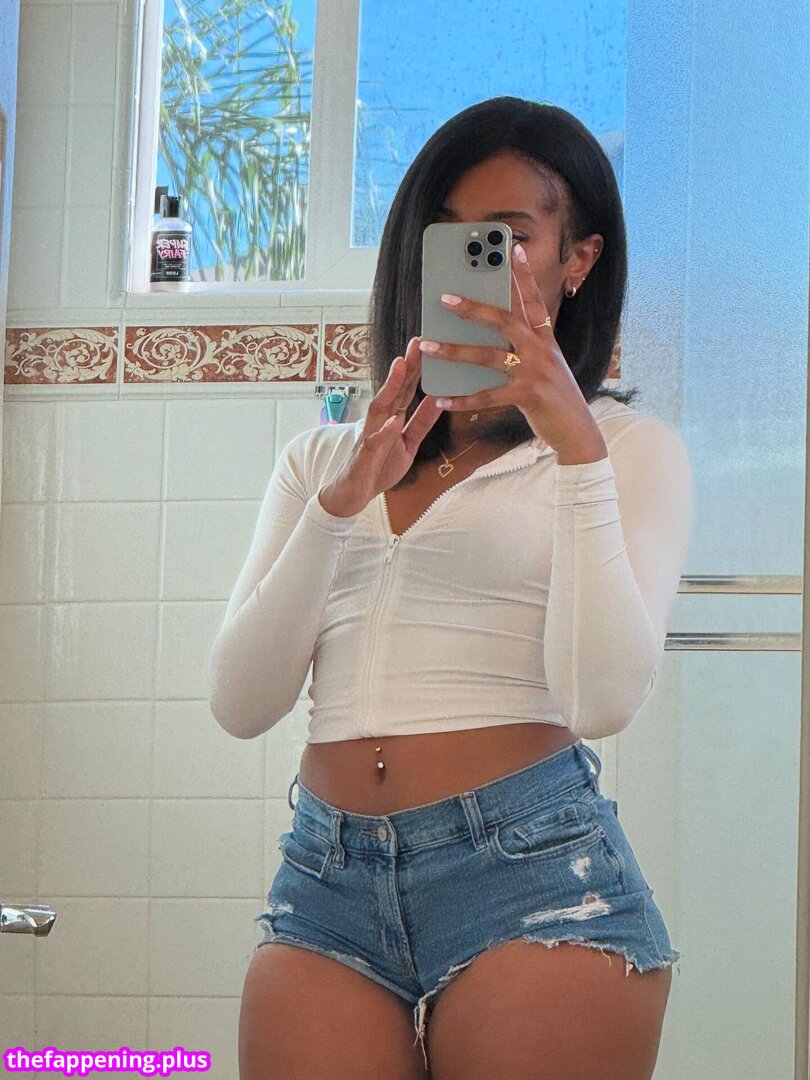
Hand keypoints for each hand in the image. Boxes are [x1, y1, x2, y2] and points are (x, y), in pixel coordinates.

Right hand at [319, 335, 442, 514]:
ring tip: (401, 365)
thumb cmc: (378, 467)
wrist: (351, 495)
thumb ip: (421, 423)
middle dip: (405, 367)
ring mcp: (369, 437)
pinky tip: (393, 420)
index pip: (404, 389)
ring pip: (379, 408)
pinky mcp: (364, 457)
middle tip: (417, 342)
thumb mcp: (408, 444)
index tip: (426, 346)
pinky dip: (384, 431)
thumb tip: (438, 400)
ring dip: (390, 386)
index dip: (416, 369)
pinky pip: (374, 443)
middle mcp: (378, 422)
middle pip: (392, 390)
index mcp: (390, 419)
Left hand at [418, 243, 606, 458]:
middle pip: (504, 320)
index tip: (513, 249)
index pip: (534, 300)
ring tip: (428, 346)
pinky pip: (488, 396)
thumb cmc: (555, 398)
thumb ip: (521, 350)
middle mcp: (541, 350)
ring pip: (488, 356)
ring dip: (454, 350)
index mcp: (546, 339)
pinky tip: (442, 400)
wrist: (577, 431)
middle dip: (473, 307)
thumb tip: (484, 338)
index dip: (524, 275)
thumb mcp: (544, 367)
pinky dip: (462, 399)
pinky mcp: (528, 396)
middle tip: (445, 298)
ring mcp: (535, 372)